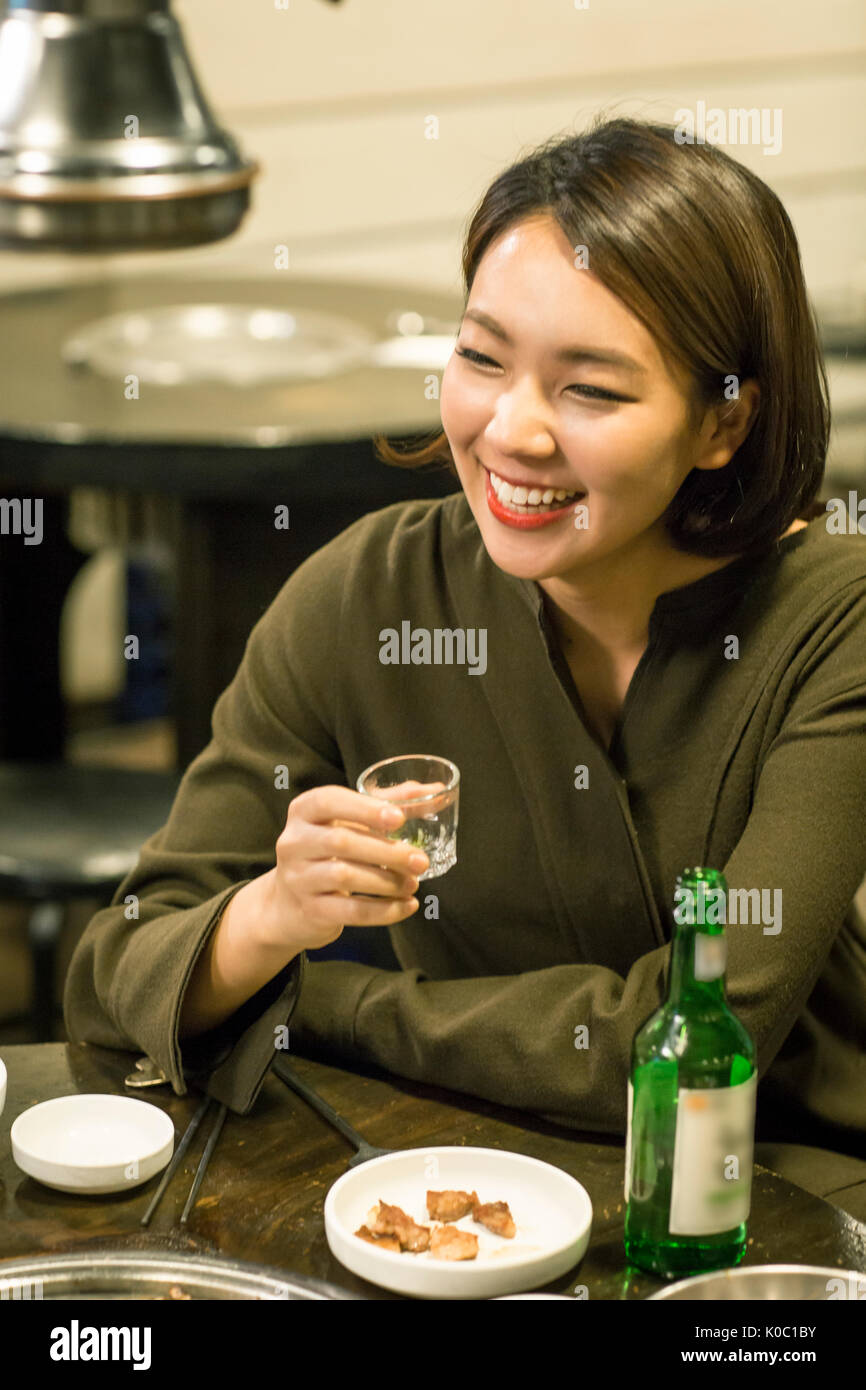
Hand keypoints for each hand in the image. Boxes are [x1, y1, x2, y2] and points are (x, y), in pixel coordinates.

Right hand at [256, 784, 430, 952]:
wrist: (290, 902)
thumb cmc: (329, 850)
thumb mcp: (349, 820)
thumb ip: (389, 803)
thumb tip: (436, 791)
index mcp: (304, 811)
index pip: (327, 801)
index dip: (364, 809)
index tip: (398, 819)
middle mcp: (294, 842)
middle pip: (341, 842)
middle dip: (386, 852)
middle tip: (420, 861)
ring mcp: (298, 878)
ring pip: (345, 877)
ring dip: (387, 882)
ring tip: (413, 884)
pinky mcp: (310, 910)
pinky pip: (350, 911)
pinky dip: (384, 911)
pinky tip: (407, 906)